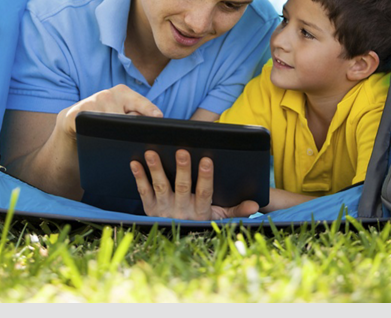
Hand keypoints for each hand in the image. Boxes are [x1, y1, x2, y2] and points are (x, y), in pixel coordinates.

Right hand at [57, 84, 162, 140]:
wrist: (74, 119)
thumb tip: (155, 122)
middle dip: (133, 128)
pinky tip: (102, 142)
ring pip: (110, 123)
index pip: (140, 101)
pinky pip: (92, 128)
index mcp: (122, 92)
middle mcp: (108, 94)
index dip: (149, 109)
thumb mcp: (121, 110)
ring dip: (115, 135)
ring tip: (118, 143)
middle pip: (126, 117)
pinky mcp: (77, 113)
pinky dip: (98, 137)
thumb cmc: (106, 116)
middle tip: (139, 139)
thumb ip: (136, 114)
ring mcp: (92, 103)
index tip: (158, 116)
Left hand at [131, 149, 259, 220]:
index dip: (205, 177)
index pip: (204, 192)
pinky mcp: (150, 209)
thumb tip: (255, 206)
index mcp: (201, 210)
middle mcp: (182, 210)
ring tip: (152, 152)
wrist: (177, 240)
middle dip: (182, 169)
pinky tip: (135, 162)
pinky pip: (143, 192)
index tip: (206, 160)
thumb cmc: (202, 220)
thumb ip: (236, 210)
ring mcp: (164, 209)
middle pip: (182, 187)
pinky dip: (139, 177)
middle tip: (180, 151)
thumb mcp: (220, 218)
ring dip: (156, 169)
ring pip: (160, 187)